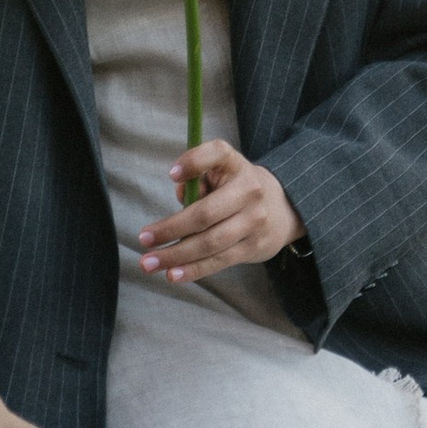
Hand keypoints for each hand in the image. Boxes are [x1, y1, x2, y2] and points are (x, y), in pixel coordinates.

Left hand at [138, 143, 301, 281]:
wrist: (282, 208)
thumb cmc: (236, 187)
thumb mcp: (222, 173)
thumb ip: (198, 181)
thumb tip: (179, 199)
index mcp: (237, 164)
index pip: (217, 154)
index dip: (194, 161)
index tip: (171, 174)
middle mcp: (249, 191)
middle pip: (206, 213)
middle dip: (171, 228)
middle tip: (144, 238)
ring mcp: (254, 222)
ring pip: (209, 243)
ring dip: (176, 255)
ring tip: (150, 263)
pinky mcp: (252, 247)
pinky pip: (218, 261)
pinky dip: (194, 270)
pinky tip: (172, 274)